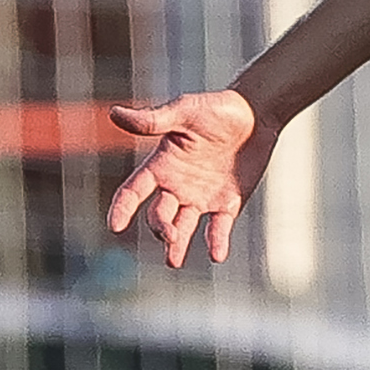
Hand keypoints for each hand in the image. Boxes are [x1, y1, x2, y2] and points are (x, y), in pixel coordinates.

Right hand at [104, 89, 274, 266]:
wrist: (255, 114)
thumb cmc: (216, 108)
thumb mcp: (183, 112)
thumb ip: (152, 120)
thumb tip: (113, 113)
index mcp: (161, 165)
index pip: (133, 191)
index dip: (122, 208)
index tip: (115, 226)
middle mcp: (177, 186)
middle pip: (159, 215)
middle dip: (161, 228)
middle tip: (170, 235)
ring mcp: (201, 198)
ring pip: (183, 228)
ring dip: (177, 245)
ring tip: (173, 261)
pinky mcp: (227, 204)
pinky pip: (218, 229)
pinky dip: (216, 242)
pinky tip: (218, 254)